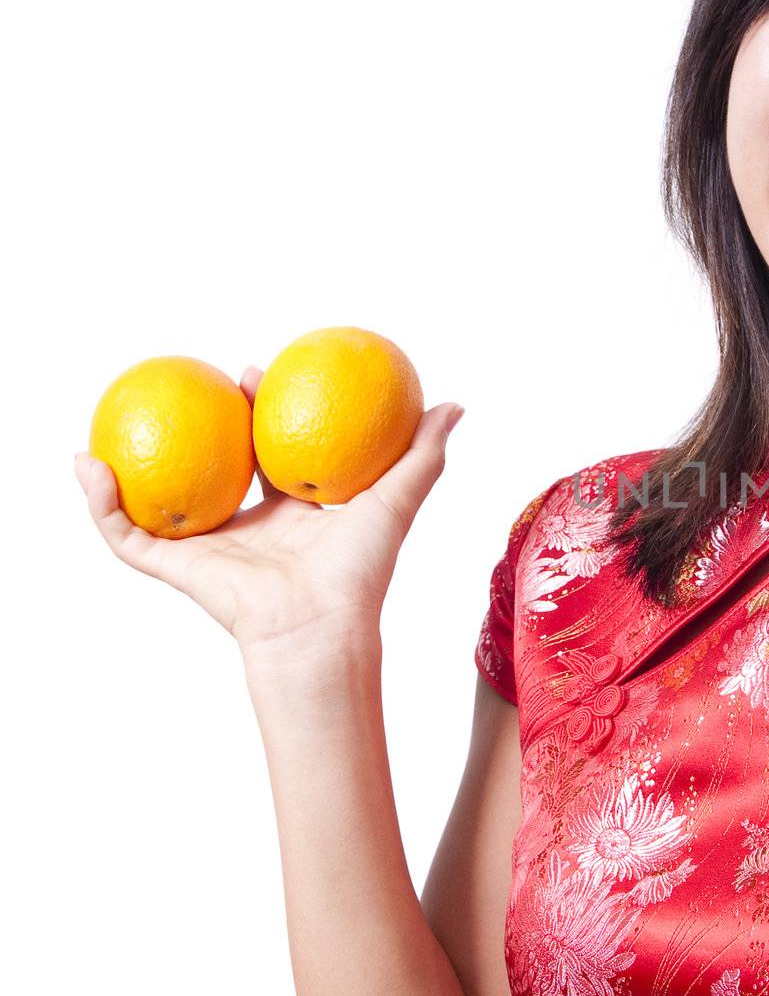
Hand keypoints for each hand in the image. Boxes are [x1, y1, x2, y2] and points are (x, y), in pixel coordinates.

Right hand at [74, 365, 464, 653]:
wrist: (319, 624)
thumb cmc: (360, 568)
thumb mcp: (396, 498)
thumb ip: (423, 453)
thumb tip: (455, 403)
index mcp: (294, 513)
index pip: (271, 452)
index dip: (261, 410)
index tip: (256, 370)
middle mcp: (250, 528)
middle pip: (215, 465)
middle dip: (202, 420)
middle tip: (201, 378)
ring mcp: (209, 548)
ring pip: (157, 498)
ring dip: (132, 460)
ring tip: (113, 415)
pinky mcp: (176, 569)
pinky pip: (125, 531)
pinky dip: (99, 501)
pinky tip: (86, 463)